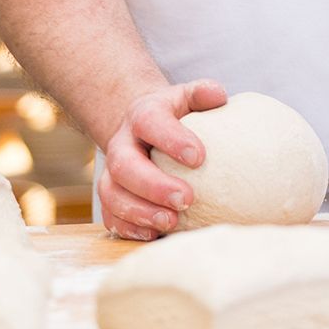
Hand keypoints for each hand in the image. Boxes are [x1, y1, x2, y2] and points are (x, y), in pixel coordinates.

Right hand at [96, 78, 225, 240]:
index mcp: (142, 115)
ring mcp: (111, 172)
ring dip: (141, 212)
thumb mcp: (186, 98)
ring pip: (113, 194)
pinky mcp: (109, 196)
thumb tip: (219, 96)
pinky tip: (153, 235)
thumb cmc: (174, 116)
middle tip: (187, 199)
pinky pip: (110, 215)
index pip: (150, 123)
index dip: (171, 140)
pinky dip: (128, 228)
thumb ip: (202, 93)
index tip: (199, 158)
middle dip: (154, 186)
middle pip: (126, 165)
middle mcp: (121, 144)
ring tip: (172, 222)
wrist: (140, 128)